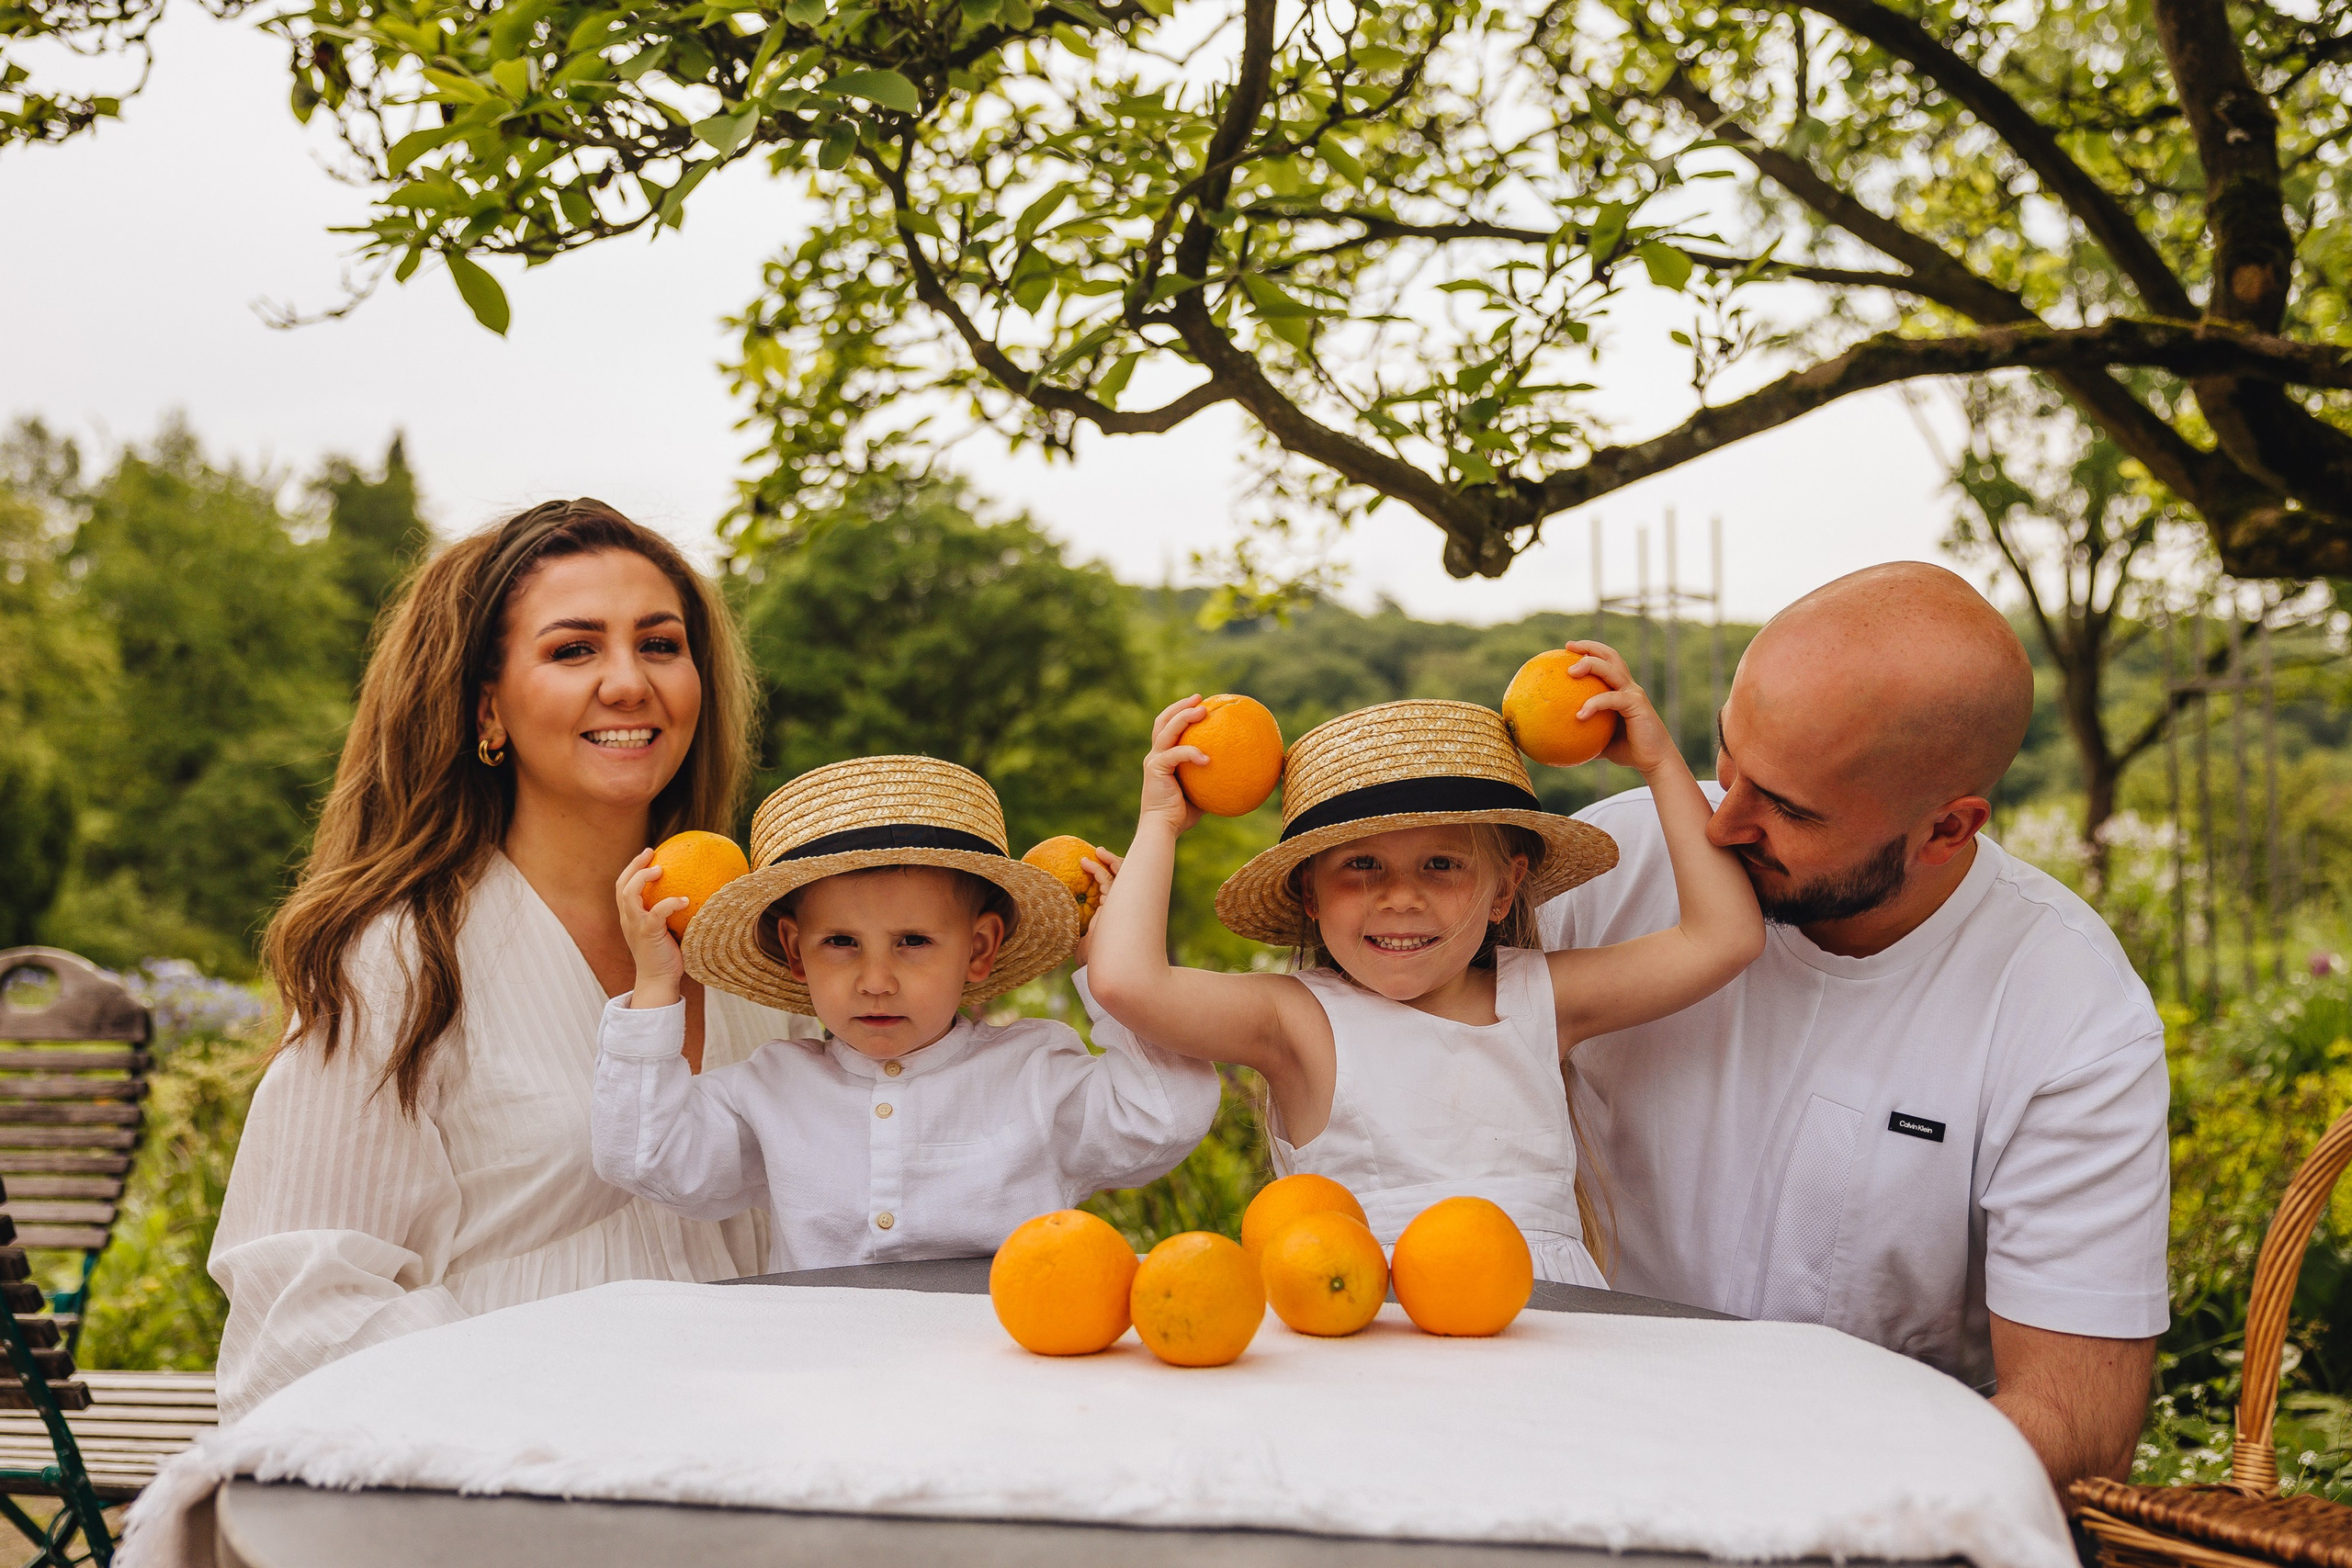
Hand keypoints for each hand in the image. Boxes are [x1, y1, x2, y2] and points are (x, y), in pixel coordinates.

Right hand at [615, 849, 686, 1009]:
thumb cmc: (666, 956)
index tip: (648, 854)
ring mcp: (635, 926)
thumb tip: (694, 895)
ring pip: (629, 894)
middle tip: (651, 852)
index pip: (623, 887)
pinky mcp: (647, 934)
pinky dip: (670, 903)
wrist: (658, 981)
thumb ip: (670, 915)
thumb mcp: (666, 931)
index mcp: (629, 917)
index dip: (632, 868)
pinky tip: (685, 900)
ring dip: (643, 878)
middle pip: (621, 885)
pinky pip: (656, 913)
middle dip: (634, 865)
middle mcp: (628, 919)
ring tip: (662, 870)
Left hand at [1072, 847, 1123, 968]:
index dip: (1107, 877)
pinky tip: (1087, 862)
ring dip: (1110, 861)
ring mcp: (1118, 906)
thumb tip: (1057, 925)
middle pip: (1124, 881)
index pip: (1114, 891)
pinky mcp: (1114, 904)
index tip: (1093, 866)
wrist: (1102, 969)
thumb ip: (1076, 932)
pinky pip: (1108, 880)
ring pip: (1121, 877)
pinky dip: (1099, 869)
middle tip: (1101, 854)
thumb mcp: (1080, 944)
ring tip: (1098, 852)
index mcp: (1112, 917)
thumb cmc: (1091, 961)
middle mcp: (1119, 910)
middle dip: (1116, 865)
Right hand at [1139, 697, 1207, 835]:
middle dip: (1181, 706)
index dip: (1181, 713)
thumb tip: (1238, 772)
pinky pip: (1176, 754)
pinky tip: (1207, 758)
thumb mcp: (1201, 792)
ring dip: (1184, 717)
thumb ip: (1211, 779)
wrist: (1162, 829)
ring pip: (1167, 730)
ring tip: (1202, 711)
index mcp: (1163, 758)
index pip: (1168, 728)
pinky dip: (1191, 753)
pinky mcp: (1155, 768)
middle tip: (1200, 699)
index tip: (1200, 704)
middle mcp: (1155, 755)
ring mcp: (1154, 760)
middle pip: (1163, 721)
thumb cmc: (1181, 815)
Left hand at [1561, 640, 1683, 777]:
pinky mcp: (1637, 705)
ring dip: (1590, 665)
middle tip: (1568, 647)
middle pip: (1610, 656)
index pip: (1606, 661)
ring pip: (1611, 670)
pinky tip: (1579, 715)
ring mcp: (1634, 694)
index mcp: (1620, 689)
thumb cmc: (1626, 750)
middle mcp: (1628, 686)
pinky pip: (1611, 698)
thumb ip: (1581, 733)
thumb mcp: (1597, 739)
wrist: (1654, 760)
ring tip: (1570, 671)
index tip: (1568, 648)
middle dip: (1589, 647)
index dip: (1589, 650)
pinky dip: (1594, 703)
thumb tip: (1553, 737)